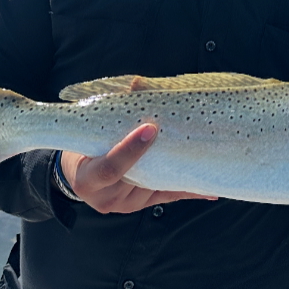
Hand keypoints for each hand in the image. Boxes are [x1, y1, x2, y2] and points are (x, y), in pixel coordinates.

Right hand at [60, 124, 217, 213]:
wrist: (78, 171)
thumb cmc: (84, 145)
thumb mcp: (89, 131)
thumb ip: (111, 112)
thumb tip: (137, 84)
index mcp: (87, 180)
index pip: (110, 168)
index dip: (130, 150)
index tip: (150, 128)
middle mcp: (107, 198)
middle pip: (139, 178)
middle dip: (164, 159)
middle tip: (189, 140)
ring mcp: (126, 204)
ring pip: (157, 187)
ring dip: (181, 173)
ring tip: (205, 158)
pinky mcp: (142, 204)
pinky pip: (168, 196)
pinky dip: (189, 190)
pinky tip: (210, 189)